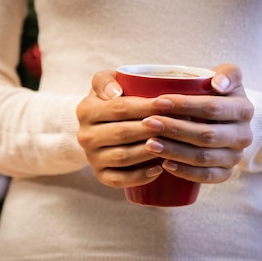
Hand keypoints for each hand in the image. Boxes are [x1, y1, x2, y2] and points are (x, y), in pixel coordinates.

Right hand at [76, 70, 164, 187]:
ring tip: (171, 146)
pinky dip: (139, 176)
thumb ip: (106, 80)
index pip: (119, 108)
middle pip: (122, 133)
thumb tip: (114, 93)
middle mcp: (85, 136)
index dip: (145, 107)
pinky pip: (118, 180)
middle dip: (151, 130)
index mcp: (86, 110)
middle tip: (176, 126)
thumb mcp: (107, 83)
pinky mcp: (100, 175)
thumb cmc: (114, 99)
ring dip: (148, 152)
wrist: (102, 126)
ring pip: (122, 157)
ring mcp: (91, 157)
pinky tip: (159, 170)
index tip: (168, 104)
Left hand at [141, 63, 253, 183]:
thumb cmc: (218, 94)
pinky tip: (165, 165)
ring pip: (204, 158)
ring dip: (175, 151)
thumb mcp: (227, 76)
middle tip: (147, 123)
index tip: (158, 102)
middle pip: (206, 135)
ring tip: (150, 144)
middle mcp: (244, 135)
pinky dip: (185, 172)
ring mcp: (236, 157)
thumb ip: (227, 73)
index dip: (184, 105)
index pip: (212, 108)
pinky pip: (207, 177)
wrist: (227, 119)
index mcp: (244, 109)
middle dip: (174, 129)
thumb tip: (218, 84)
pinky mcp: (226, 172)